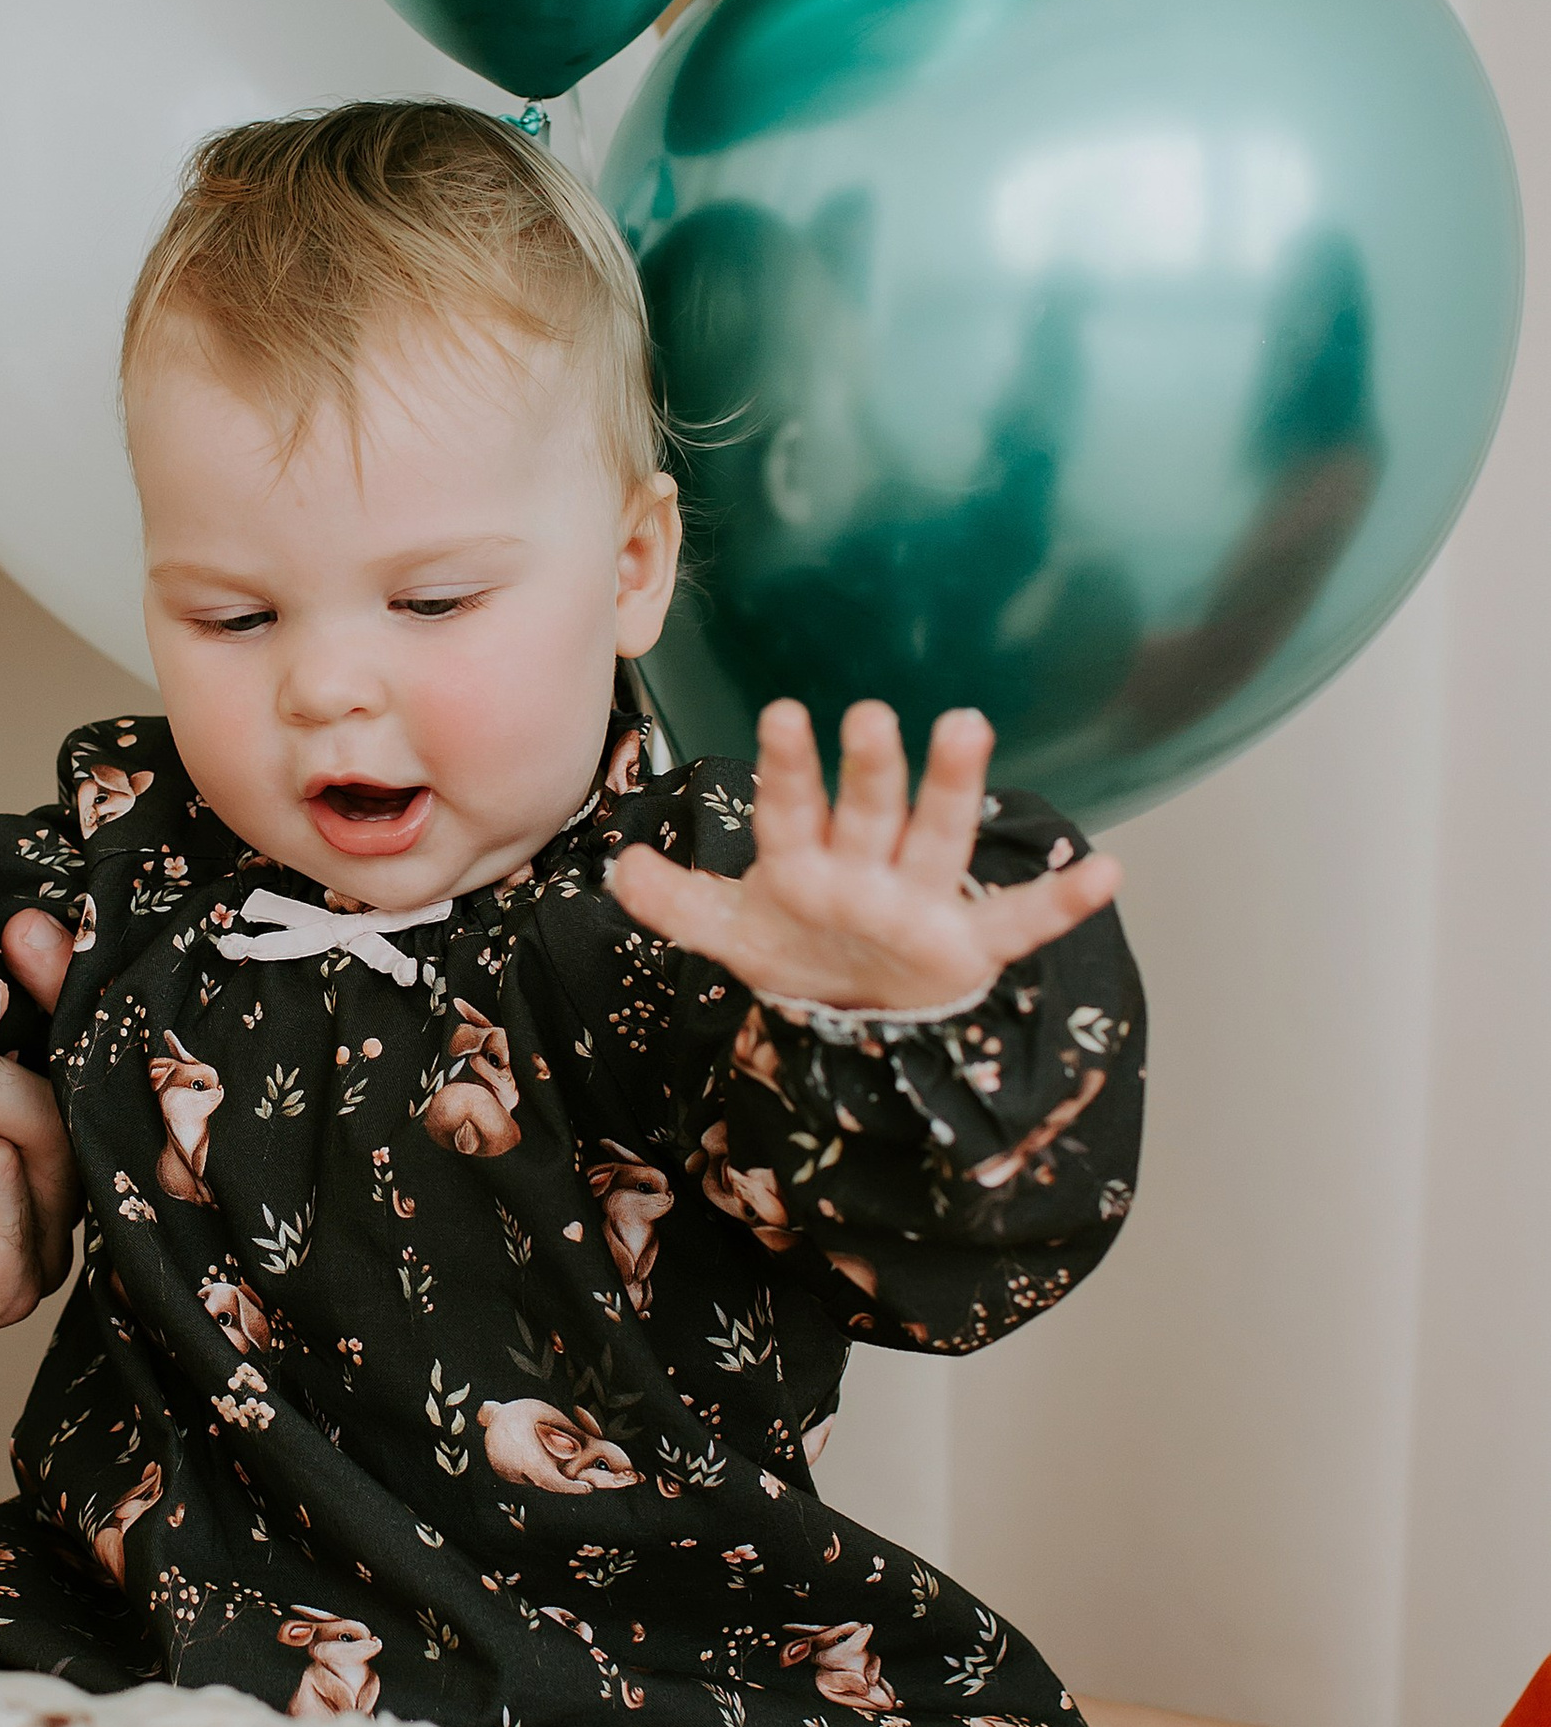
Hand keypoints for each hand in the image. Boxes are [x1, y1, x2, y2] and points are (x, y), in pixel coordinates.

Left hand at [611, 700, 1121, 1014]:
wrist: (855, 1011)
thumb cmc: (799, 950)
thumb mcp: (733, 933)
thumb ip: (678, 904)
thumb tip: (620, 867)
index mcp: (808, 859)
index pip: (793, 807)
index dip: (790, 767)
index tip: (786, 715)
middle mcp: (868, 867)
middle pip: (869, 810)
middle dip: (870, 769)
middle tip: (872, 715)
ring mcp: (921, 900)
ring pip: (939, 837)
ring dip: (954, 787)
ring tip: (968, 727)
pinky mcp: (969, 945)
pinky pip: (1023, 922)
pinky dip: (1064, 900)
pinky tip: (1106, 869)